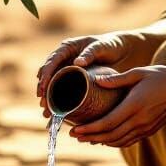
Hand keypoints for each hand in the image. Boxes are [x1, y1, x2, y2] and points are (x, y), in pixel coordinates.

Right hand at [35, 31, 158, 117]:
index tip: (43, 87)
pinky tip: (56, 119)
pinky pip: (64, 95)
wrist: (122, 53)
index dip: (45, 74)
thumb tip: (77, 63)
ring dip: (49, 101)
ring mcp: (68, 73)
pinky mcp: (75, 84)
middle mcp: (64, 61)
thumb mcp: (101, 47)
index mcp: (67, 49)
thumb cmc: (111, 46)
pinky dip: (60, 106)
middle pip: (49, 77)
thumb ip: (90, 53)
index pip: (52, 61)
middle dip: (44, 92)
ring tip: (47, 115)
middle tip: (44, 105)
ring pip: (53, 88)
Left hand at [69, 65, 165, 147]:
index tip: (74, 129)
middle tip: (74, 136)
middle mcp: (139, 120)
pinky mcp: (149, 130)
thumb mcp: (139, 73)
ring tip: (85, 138)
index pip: (107, 123)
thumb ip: (117, 79)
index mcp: (134, 105)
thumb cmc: (162, 76)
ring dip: (100, 141)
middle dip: (90, 137)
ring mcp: (145, 127)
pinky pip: (128, 140)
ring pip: (118, 141)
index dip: (89, 129)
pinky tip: (104, 139)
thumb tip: (97, 80)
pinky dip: (114, 142)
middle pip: (109, 135)